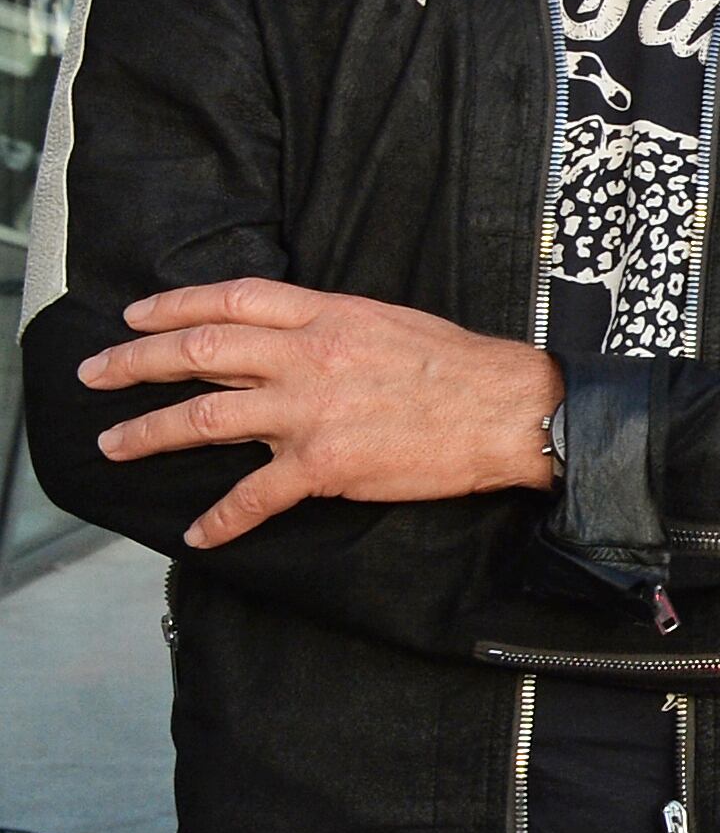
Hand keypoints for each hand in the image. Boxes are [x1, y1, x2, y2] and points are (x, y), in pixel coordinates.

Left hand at [81, 281, 559, 548]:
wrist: (510, 410)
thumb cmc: (462, 365)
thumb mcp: (387, 321)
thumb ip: (328, 325)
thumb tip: (286, 336)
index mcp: (327, 316)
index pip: (232, 300)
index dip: (174, 305)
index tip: (136, 317)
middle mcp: (308, 357)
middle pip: (199, 352)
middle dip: (135, 364)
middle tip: (97, 374)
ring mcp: (311, 412)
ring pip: (206, 418)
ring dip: (149, 433)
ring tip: (113, 445)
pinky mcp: (325, 465)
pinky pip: (256, 494)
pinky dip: (222, 518)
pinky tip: (199, 532)